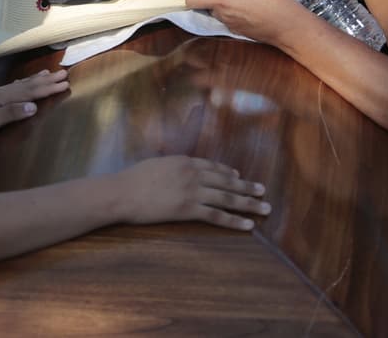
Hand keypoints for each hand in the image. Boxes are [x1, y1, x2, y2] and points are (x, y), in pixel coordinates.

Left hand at [0, 69, 69, 150]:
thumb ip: (10, 113)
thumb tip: (33, 106)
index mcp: (0, 97)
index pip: (29, 91)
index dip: (48, 88)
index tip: (65, 83)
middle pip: (27, 84)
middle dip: (46, 80)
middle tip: (64, 73)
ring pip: (20, 84)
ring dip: (36, 80)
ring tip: (49, 73)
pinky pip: (12, 88)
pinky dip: (23, 84)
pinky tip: (23, 84)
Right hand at [113, 155, 269, 230]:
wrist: (122, 192)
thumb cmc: (133, 179)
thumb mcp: (156, 164)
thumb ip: (171, 167)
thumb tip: (175, 170)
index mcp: (185, 162)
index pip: (213, 167)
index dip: (228, 173)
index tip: (239, 177)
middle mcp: (193, 174)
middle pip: (226, 182)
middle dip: (247, 188)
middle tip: (263, 191)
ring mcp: (192, 192)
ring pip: (227, 198)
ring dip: (248, 204)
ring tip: (264, 208)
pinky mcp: (189, 209)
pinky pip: (217, 216)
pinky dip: (234, 221)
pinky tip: (248, 226)